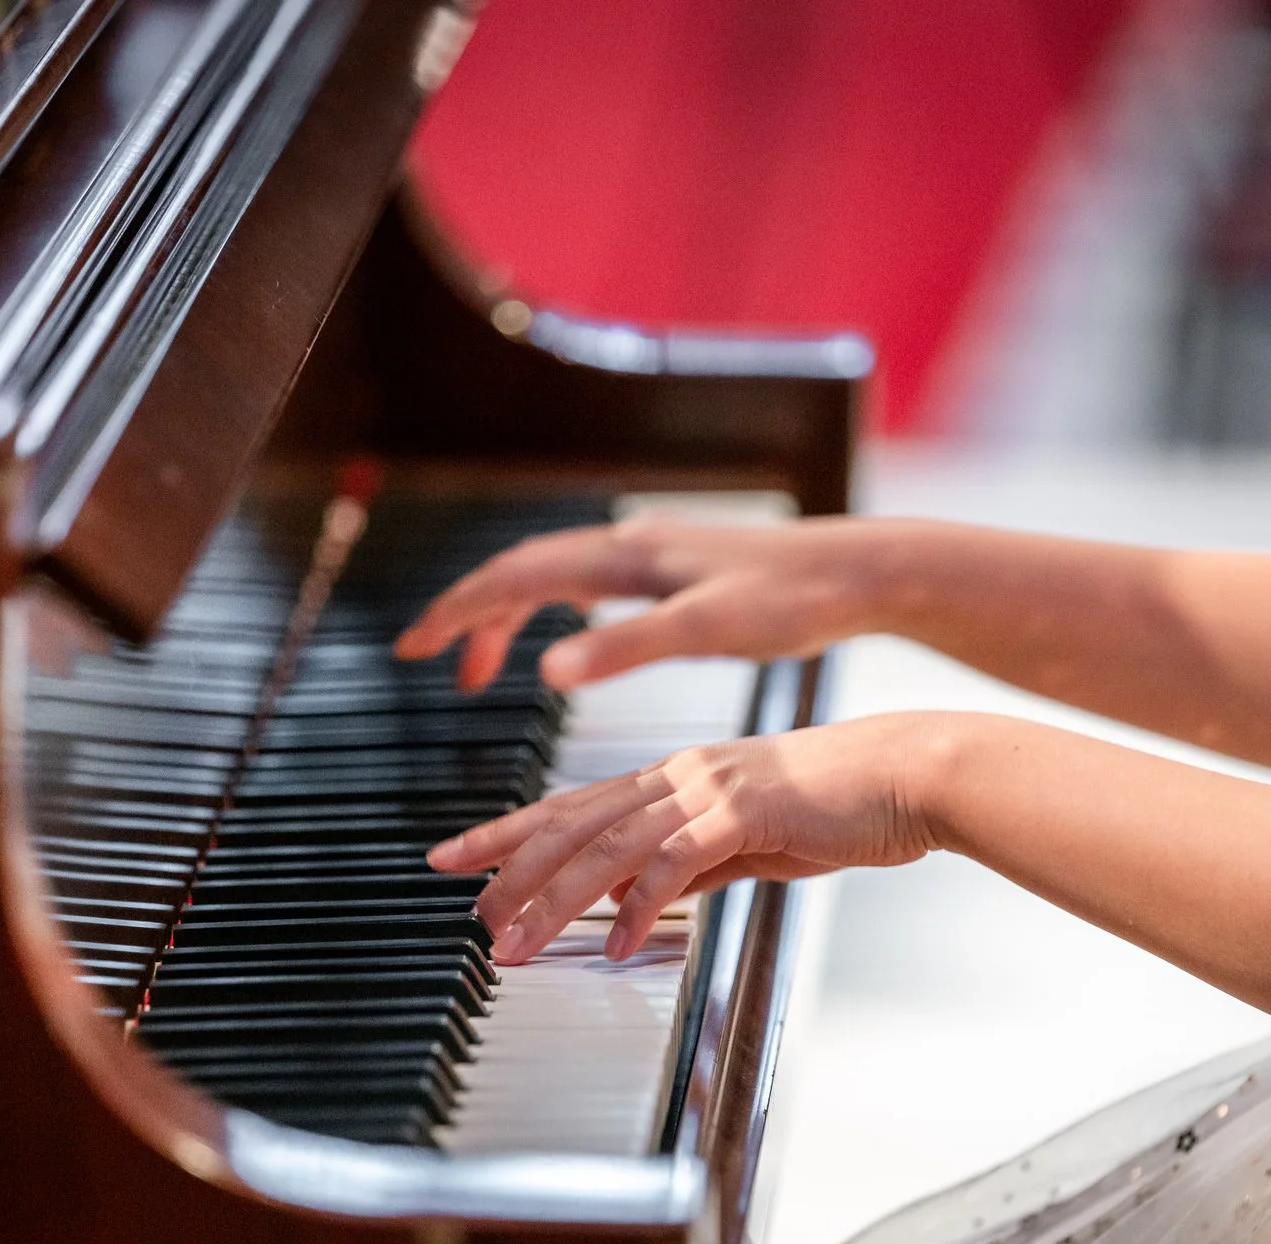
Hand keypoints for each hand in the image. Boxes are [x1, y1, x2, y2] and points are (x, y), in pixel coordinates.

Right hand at [393, 512, 898, 690]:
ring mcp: (648, 553)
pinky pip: (586, 584)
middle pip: (520, 570)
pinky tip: (562, 646)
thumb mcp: (705, 633)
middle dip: (467, 612)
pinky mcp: (672, 569)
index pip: (514, 575)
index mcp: (625, 557)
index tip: (413, 647)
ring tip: (481, 672)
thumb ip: (623, 649)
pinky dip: (552, 613)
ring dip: (507, 617)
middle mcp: (628, 544)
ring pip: (551, 576)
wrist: (857, 573)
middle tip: (428, 660)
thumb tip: (545, 667)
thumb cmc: (792, 603)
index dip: (457, 610)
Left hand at [430, 714, 954, 962]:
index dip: (509, 831)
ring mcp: (711, 788)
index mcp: (679, 778)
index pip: (574, 804)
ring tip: (516, 943)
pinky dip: (635, 903)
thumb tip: (653, 894)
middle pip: (573, 821)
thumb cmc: (845, 805)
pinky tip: (611, 943)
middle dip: (509, 866)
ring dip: (554, 898)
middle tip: (468, 910)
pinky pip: (674, 861)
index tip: (458, 855)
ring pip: (607, 843)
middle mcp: (682, 775)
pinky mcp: (746, 811)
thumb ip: (699, 861)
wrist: (912, 776)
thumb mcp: (755, 839)